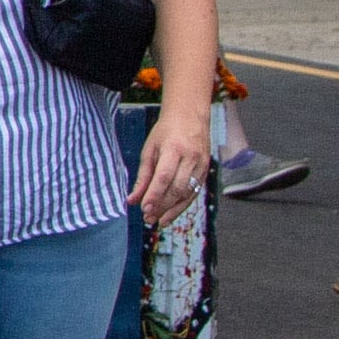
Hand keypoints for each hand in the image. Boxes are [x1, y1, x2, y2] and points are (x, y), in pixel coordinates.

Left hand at [128, 101, 213, 227]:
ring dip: (172, 211)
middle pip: (177, 188)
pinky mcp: (206, 171)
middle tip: (148, 219)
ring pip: (187, 194)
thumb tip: (132, 200)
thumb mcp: (149, 149)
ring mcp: (201, 165)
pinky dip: (183, 205)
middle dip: (162, 207)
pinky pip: (195, 192)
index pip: (164, 177)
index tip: (144, 209)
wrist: (190, 117)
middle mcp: (191, 158)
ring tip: (158, 221)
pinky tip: (171, 214)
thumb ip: (142, 176)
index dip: (154, 195)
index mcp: (174, 149)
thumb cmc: (166, 132)